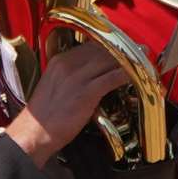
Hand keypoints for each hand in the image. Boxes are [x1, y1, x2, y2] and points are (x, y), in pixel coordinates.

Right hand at [5, 42, 128, 165]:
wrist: (33, 133)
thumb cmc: (44, 117)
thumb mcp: (54, 88)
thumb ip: (70, 78)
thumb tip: (90, 77)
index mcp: (59, 61)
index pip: (89, 46)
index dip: (109, 45)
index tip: (122, 46)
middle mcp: (68, 64)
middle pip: (102, 49)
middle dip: (123, 48)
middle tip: (140, 48)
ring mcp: (77, 77)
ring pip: (109, 60)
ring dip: (129, 59)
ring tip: (143, 58)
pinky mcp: (86, 92)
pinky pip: (112, 78)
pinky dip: (127, 75)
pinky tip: (138, 75)